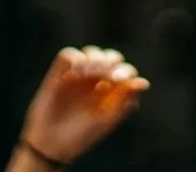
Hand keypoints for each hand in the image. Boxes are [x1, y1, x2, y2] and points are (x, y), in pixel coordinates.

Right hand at [20, 46, 148, 163]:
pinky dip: (75, 59)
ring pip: (91, 52)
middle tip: (105, 75)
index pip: (125, 72)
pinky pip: (68, 54)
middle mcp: (96, 80)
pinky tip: (74, 74)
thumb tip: (144, 82)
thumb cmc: (81, 137)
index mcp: (111, 92)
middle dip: (110, 61)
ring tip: (88, 74)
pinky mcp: (59, 71)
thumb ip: (123, 102)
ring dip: (94, 59)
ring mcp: (78, 74)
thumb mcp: (105, 121)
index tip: (118, 80)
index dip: (124, 71)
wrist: (51, 144)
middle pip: (110, 57)